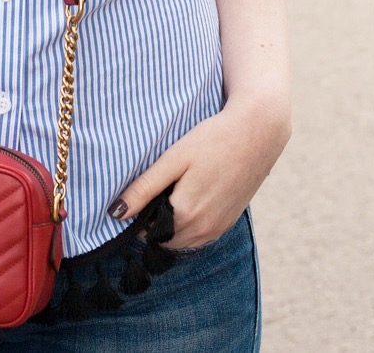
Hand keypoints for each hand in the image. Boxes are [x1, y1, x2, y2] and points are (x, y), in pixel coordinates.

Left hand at [109, 97, 290, 249]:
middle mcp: (203, 230)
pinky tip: (191, 195)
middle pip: (164, 239)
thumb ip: (144, 188)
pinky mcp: (229, 222)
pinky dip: (189, 224)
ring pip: (182, 240)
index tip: (140, 192)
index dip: (138, 214)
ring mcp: (218, 229)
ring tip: (172, 189)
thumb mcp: (173, 159)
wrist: (258, 133)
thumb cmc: (212, 139)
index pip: (146, 232)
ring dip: (172, 224)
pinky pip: (200, 235)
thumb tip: (116, 213)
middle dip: (154, 221)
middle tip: (154, 188)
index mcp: (185, 215)